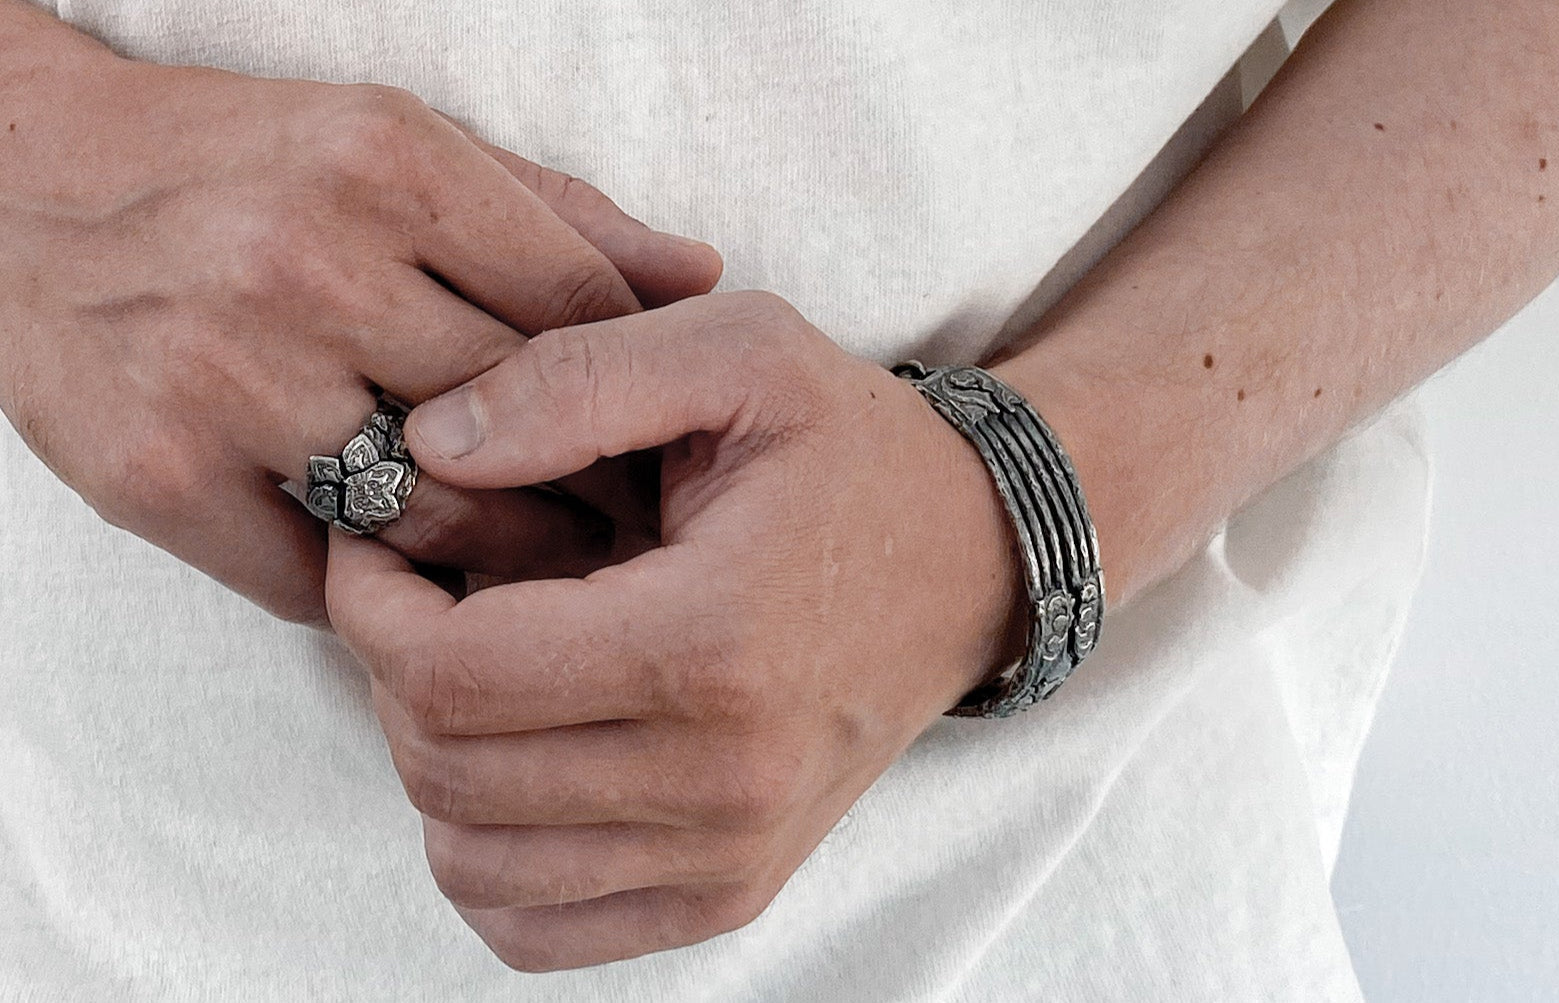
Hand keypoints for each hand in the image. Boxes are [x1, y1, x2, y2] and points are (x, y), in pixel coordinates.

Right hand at [0, 44, 720, 622]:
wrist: (20, 185)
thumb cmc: (241, 167)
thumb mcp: (403, 145)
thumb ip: (559, 213)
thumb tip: (700, 273)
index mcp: (391, 165)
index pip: (580, 310)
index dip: (641, 396)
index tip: (663, 450)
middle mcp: (308, 265)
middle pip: (520, 426)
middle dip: (598, 497)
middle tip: (636, 540)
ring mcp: (224, 376)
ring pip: (432, 519)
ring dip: (508, 564)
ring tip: (550, 575)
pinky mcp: (155, 474)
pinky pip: (316, 581)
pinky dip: (379, 598)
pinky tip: (419, 590)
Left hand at [326, 291, 1026, 969]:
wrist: (981, 561)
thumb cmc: (858, 456)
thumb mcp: (741, 352)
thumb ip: (576, 378)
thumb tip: (431, 446)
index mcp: (711, 645)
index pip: (451, 677)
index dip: (370, 608)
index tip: (379, 545)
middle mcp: (722, 781)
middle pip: (446, 773)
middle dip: (390, 672)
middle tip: (421, 592)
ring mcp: (729, 854)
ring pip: (472, 865)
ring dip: (432, 764)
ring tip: (476, 669)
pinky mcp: (730, 892)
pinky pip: (540, 932)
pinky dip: (489, 861)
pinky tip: (518, 765)